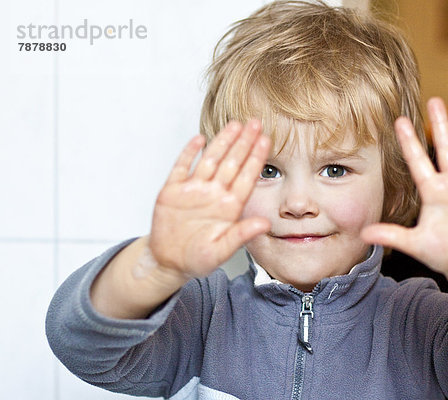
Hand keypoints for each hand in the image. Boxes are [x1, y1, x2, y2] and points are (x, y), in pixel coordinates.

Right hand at [149, 120, 270, 277]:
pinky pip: (182, 167)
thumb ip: (241, 235)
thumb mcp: (221, 251)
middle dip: (244, 142)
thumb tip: (265, 224)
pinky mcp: (172, 191)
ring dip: (222, 142)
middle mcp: (214, 194)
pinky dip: (189, 153)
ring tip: (235, 125)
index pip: (246, 177)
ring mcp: (194, 190)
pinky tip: (199, 139)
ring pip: (210, 160)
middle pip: (231, 163)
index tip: (266, 140)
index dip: (256, 159)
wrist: (168, 261)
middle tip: (255, 122)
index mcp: (229, 207)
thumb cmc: (198, 258)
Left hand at [362, 98, 447, 276]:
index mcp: (433, 192)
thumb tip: (364, 234)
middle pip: (446, 148)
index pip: (418, 161)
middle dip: (441, 124)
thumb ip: (392, 236)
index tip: (399, 121)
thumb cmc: (442, 253)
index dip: (409, 142)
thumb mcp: (415, 245)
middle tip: (434, 100)